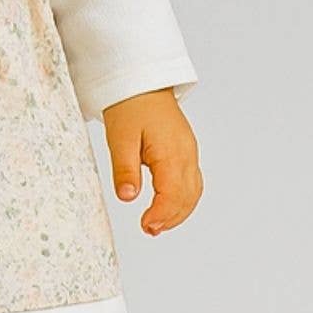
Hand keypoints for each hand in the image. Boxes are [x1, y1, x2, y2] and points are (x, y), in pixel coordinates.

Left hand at [102, 87, 202, 235]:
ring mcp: (189, 152)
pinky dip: (182, 198)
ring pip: (193, 191)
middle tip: (149, 229)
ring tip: (156, 224)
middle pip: (188, 197)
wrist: (141, 82)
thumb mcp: (120, 138)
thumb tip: (127, 197)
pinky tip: (167, 205)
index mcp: (172, 152)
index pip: (173, 194)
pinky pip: (191, 181)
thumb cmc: (130, 106)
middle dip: (171, 218)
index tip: (146, 226)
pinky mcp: (185, 150)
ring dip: (178, 211)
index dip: (161, 214)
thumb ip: (124, 169)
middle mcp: (186, 154)